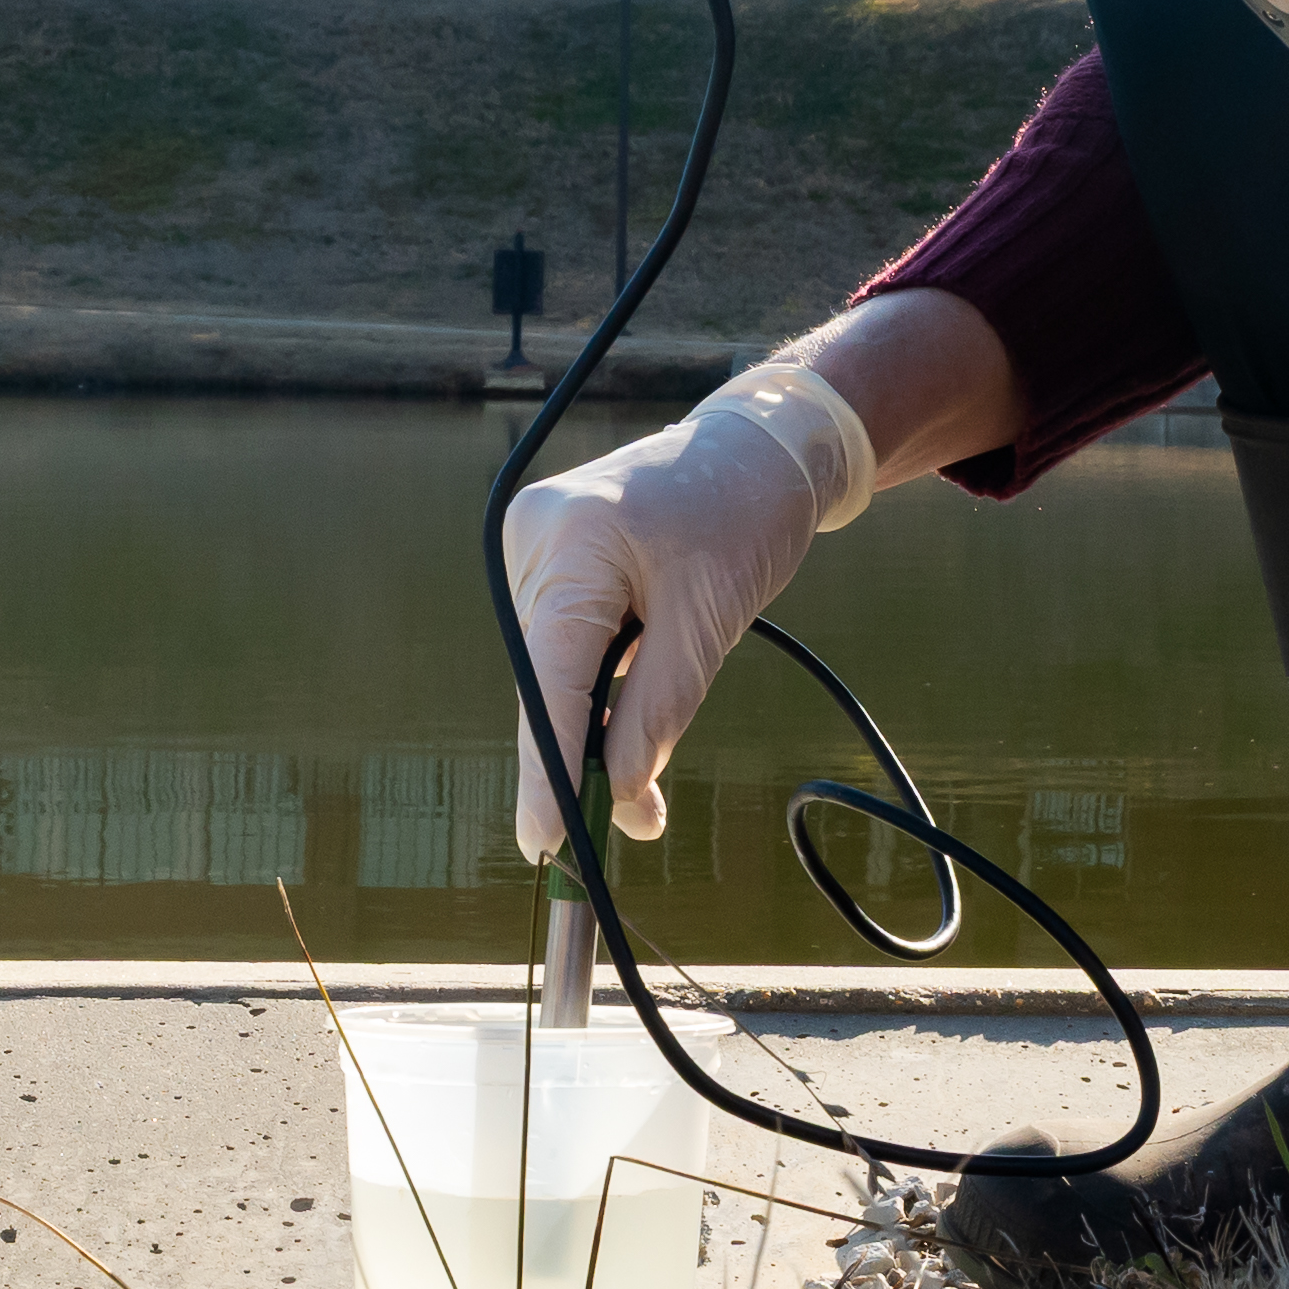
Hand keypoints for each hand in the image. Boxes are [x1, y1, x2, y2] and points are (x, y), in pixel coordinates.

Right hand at [498, 354, 885, 856]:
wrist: (755, 447)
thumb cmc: (743, 519)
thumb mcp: (710, 625)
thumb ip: (657, 713)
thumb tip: (617, 797)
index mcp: (573, 540)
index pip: (549, 676)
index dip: (545, 766)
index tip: (544, 841)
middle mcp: (534, 538)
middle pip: (543, 681)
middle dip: (573, 759)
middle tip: (607, 837)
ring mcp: (533, 544)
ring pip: (551, 671)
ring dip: (588, 727)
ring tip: (636, 788)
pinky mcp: (547, 558)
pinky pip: (561, 646)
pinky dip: (592, 691)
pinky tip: (619, 722)